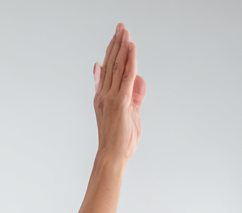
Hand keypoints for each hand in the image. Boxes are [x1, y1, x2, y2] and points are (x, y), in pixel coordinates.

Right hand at [93, 23, 145, 162]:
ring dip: (122, 47)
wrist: (112, 156)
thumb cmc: (119, 141)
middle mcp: (104, 95)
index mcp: (103, 98)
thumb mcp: (130, 115)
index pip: (107, 70)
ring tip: (124, 31)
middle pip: (111, 63)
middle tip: (120, 28)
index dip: (111, 52)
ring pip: (117, 66)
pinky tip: (131, 48)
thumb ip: (135, 96)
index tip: (116, 38)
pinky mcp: (120, 102)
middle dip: (116, 44)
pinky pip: (126, 76)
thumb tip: (138, 80)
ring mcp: (111, 98)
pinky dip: (129, 60)